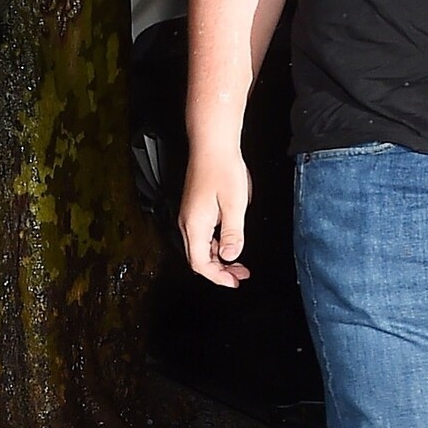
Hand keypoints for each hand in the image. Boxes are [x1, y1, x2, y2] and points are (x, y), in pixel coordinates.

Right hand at [179, 146, 251, 287]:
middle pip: (197, 258)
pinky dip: (214, 245)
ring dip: (218, 258)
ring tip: (238, 262)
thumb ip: (232, 234)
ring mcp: (189, 215)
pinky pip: (201, 236)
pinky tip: (229, 242)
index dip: (217, 277)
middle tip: (240, 275)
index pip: (200, 263)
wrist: (212, 146)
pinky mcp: (193, 209)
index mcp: (195, 225)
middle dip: (219, 271)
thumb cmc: (222, 169)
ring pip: (199, 248)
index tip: (234, 281)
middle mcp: (187, 222)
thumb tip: (230, 255)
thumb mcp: (234, 205)